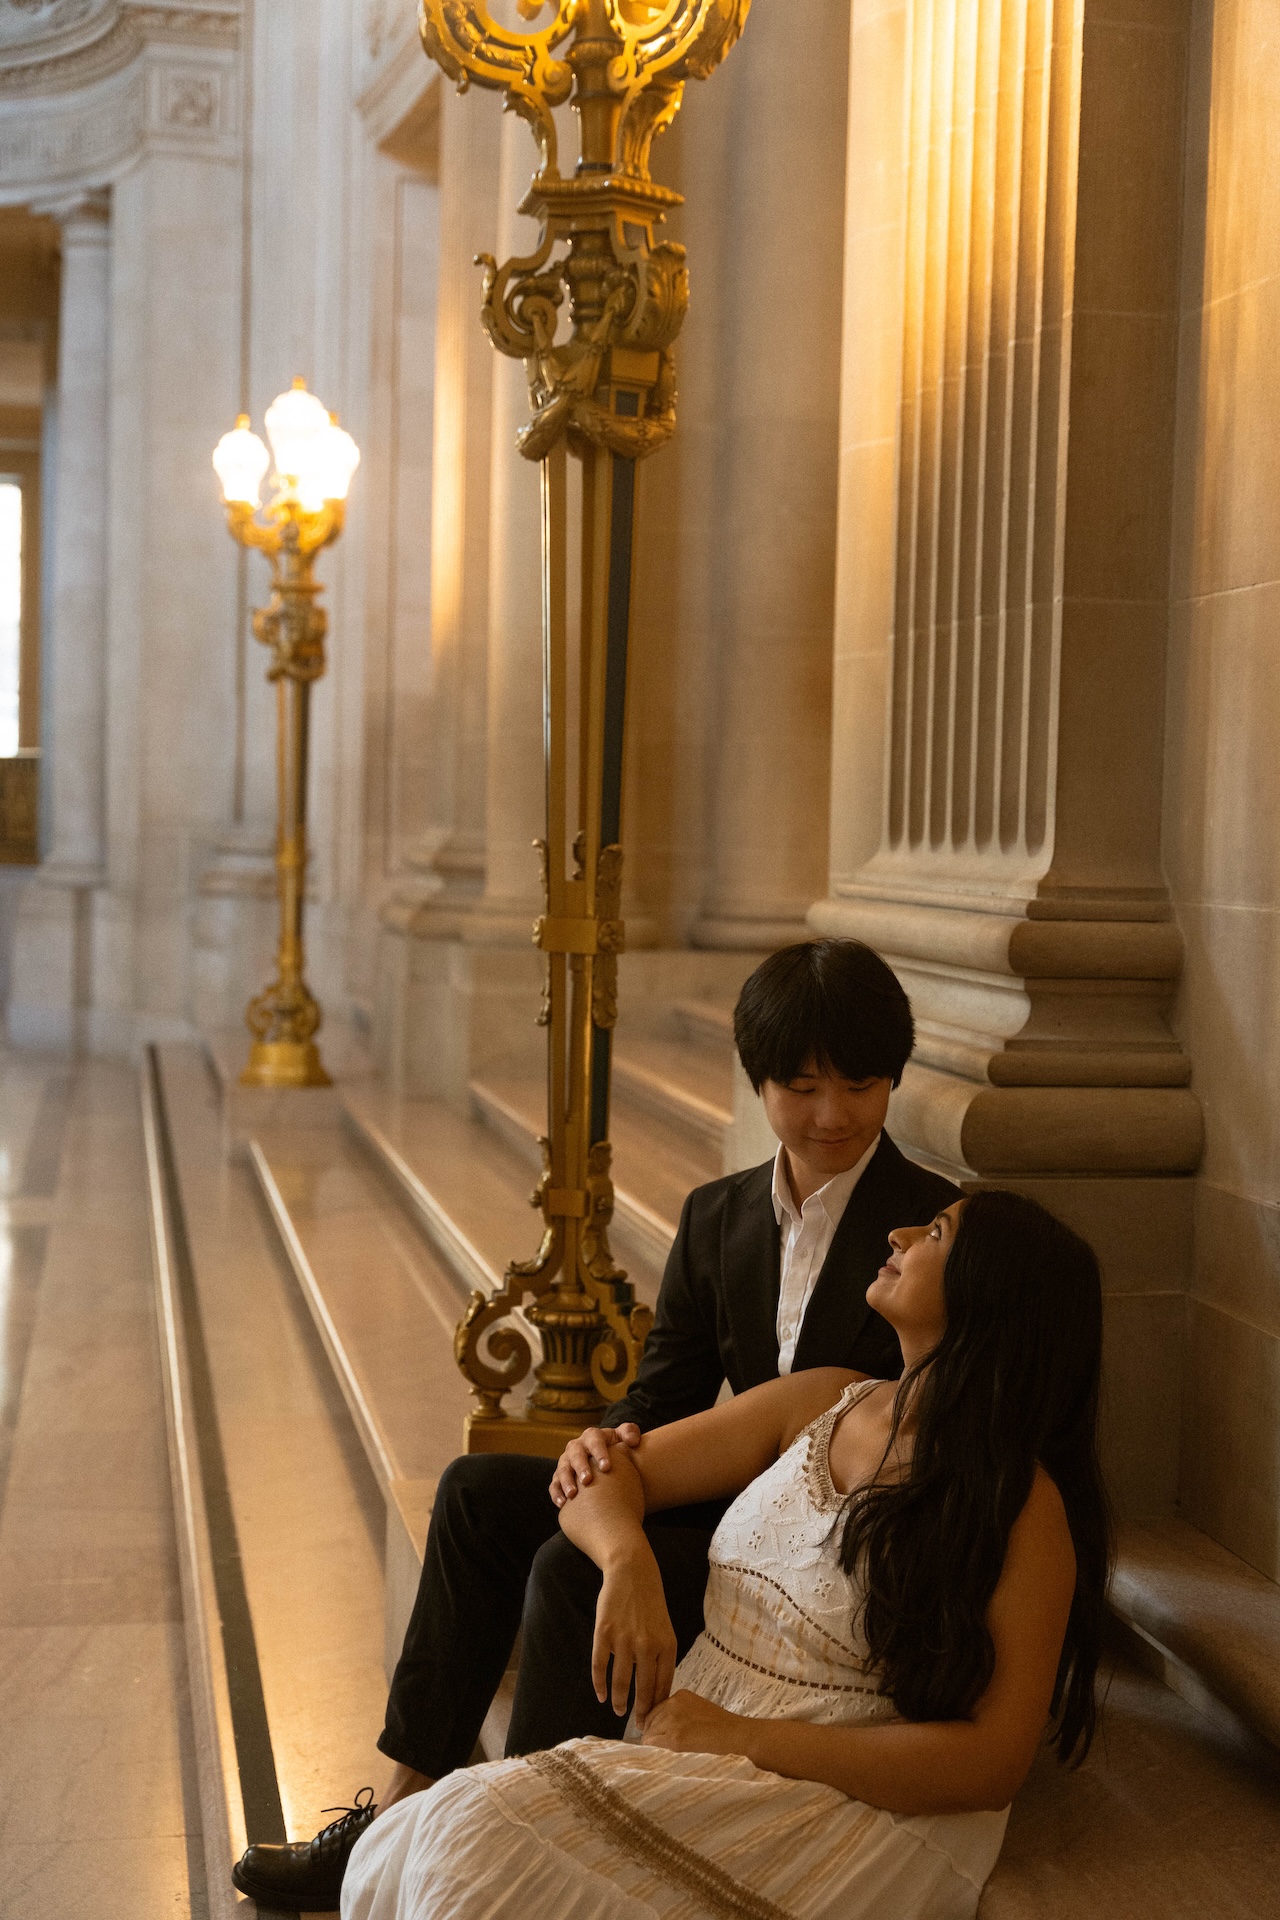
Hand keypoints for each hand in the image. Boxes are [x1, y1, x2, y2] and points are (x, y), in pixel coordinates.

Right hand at [550, 1423, 641, 1505]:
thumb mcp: (624, 1438)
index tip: (606, 1467)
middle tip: (587, 1480)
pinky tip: (563, 1504)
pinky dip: (556, 1493)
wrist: (606, 1464)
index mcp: (592, 1437)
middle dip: (580, 1467)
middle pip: (575, 1454)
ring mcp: (566, 1462)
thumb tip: (632, 1440)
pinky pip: (554, 1484)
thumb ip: (630, 1433)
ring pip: (562, 1469)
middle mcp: (577, 1447)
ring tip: (573, 1495)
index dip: (599, 1453)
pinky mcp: (559, 1477)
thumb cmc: (618, 1451)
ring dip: (566, 1481)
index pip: (594, 1440)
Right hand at [593, 1554, 677, 1725]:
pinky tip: (601, 1695)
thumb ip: (662, 1656)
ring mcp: (624, 1640)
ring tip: (618, 1711)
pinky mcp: (604, 1634)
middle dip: (639, 1711)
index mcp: (666, 1645)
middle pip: (643, 1689)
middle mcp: (647, 1645)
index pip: (662, 1685)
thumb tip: (657, 1690)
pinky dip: (599, 1684)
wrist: (631, 1572)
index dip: (657, 1706)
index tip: (654, 1721)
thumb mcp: (665, 1629)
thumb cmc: (650, 1603)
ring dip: (619, 1701)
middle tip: (637, 1726)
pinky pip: (600, 1666)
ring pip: (621, 1681)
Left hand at [641, 1690, 749, 1757]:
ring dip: (652, 1742)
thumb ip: (678, 1711)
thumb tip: (660, 1726)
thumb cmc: (719, 1724)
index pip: (655, 1709)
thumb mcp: (696, 1708)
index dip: (653, 1723)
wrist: (733, 1733)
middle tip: (655, 1745)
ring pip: (650, 1732)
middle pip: (650, 1720)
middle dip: (651, 1732)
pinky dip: (654, 1749)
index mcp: (679, 1695)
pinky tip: (660, 1753)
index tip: (654, 1733)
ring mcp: (673, 1720)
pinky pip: (654, 1743)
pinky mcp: (674, 1738)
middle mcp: (673, 1703)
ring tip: (659, 1751)